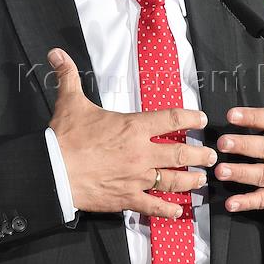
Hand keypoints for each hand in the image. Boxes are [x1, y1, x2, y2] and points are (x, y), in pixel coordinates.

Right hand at [46, 48, 217, 217]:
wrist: (53, 170)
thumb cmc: (64, 137)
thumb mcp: (69, 102)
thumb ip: (68, 76)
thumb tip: (57, 53)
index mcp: (133, 127)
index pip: (172, 118)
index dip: (190, 117)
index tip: (201, 118)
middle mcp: (141, 153)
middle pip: (182, 153)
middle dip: (200, 154)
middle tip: (211, 155)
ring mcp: (136, 177)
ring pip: (174, 180)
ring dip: (191, 180)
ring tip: (201, 180)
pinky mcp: (127, 198)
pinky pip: (154, 206)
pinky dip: (168, 210)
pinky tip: (178, 210)